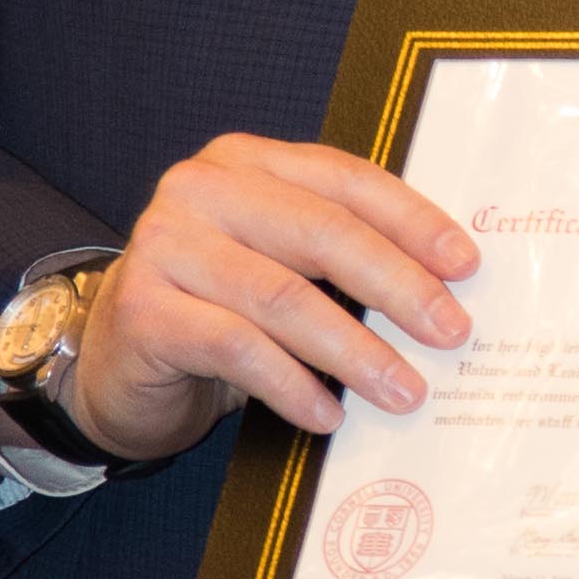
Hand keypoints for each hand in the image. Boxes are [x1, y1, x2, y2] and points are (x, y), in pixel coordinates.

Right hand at [67, 135, 478, 462]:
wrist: (114, 362)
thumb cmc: (217, 308)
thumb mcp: (278, 265)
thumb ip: (340, 257)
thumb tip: (445, 292)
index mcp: (247, 162)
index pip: (345, 180)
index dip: (411, 220)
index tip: (465, 265)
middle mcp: (201, 190)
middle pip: (321, 234)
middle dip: (397, 286)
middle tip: (450, 333)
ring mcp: (165, 246)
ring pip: (283, 297)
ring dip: (355, 350)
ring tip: (404, 390)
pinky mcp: (144, 310)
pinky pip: (236, 348)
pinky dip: (293, 385)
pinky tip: (329, 415)